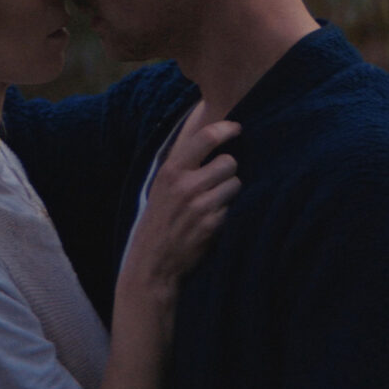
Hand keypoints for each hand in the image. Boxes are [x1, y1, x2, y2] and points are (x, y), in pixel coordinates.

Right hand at [123, 120, 241, 285]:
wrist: (152, 260)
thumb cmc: (160, 218)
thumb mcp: (161, 185)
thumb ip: (183, 163)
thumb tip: (213, 138)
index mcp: (171, 170)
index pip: (205, 138)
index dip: (226, 129)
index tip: (237, 128)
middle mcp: (185, 185)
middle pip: (229, 162)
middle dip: (228, 170)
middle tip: (217, 181)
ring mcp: (199, 206)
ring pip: (236, 184)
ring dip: (231, 192)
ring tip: (214, 202)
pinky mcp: (211, 226)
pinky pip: (234, 207)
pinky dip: (228, 212)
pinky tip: (213, 220)